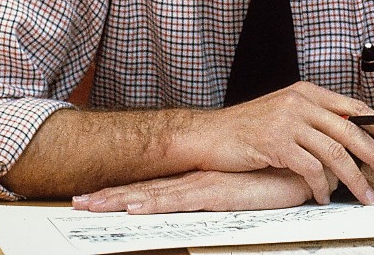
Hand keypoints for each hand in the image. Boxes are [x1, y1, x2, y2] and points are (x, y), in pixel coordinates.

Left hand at [72, 168, 315, 213]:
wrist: (297, 164)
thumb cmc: (271, 177)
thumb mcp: (240, 190)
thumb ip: (224, 193)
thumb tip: (207, 198)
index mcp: (196, 180)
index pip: (153, 187)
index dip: (122, 191)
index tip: (93, 197)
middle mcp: (193, 180)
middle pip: (144, 190)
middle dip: (109, 197)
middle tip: (76, 202)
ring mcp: (201, 185)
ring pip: (152, 195)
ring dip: (119, 200)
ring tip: (88, 206)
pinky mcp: (215, 192)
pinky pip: (177, 201)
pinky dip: (152, 204)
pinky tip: (132, 209)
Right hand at [191, 82, 373, 205]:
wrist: (210, 135)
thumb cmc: (248, 128)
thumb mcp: (284, 113)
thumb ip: (313, 118)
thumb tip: (348, 136)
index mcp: (306, 91)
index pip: (354, 106)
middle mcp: (300, 101)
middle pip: (351, 129)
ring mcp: (288, 120)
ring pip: (334, 152)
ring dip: (355, 179)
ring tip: (368, 198)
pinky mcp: (276, 142)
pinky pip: (309, 168)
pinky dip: (321, 187)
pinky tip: (323, 198)